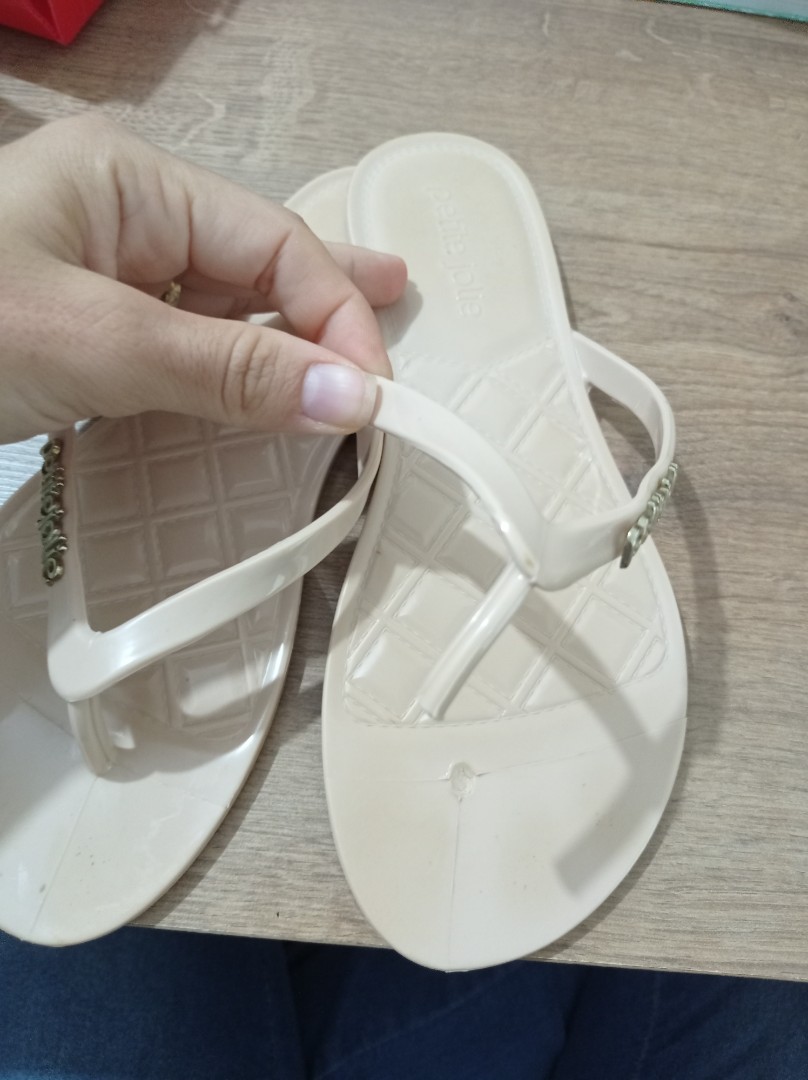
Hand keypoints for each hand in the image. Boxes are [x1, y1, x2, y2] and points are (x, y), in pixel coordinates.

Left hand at [0, 115, 406, 443]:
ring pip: (222, 302)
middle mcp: (124, 216)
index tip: (372, 396)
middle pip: (255, 257)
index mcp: (131, 181)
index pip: (271, 243)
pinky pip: (181, 342)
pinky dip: (231, 367)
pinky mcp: (86, 326)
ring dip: (288, 332)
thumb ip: (227, 372)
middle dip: (329, 291)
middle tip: (400, 308)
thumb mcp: (96, 346)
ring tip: (354, 342)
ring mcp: (104, 272)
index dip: (335, 317)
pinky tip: (265, 375)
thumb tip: (349, 398)